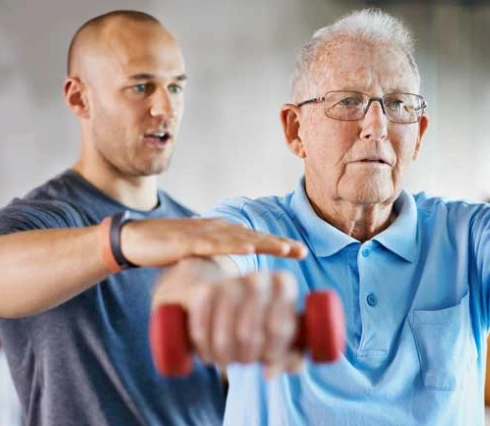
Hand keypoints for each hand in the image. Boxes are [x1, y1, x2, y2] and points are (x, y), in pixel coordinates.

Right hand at [120, 218, 306, 267]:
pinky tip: (249, 248)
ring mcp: (201, 233)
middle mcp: (215, 228)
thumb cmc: (164, 249)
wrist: (133, 240)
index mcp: (218, 232)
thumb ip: (214, 258)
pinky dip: (232, 245)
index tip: (299, 252)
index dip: (275, 244)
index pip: (252, 237)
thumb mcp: (195, 254)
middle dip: (278, 243)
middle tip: (302, 251)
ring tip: (286, 249)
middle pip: (252, 235)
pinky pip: (213, 244)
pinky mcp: (186, 240)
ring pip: (239, 237)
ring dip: (264, 242)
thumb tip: (230, 276)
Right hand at [157, 269, 302, 377]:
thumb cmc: (261, 326)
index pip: (283, 318)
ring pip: (226, 324)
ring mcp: (229, 281)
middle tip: (246, 361)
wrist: (224, 305)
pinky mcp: (202, 290)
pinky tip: (208, 355)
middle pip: (253, 323)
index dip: (276, 343)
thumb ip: (290, 358)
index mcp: (283, 284)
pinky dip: (204, 344)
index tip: (268, 358)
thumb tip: (271, 372)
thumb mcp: (281, 341)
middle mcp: (257, 278)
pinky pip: (201, 322)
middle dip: (249, 351)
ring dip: (224, 352)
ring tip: (226, 361)